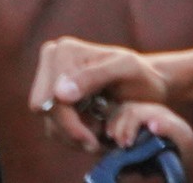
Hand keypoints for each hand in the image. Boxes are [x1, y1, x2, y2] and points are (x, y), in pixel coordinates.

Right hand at [31, 38, 168, 150]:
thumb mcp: (125, 70)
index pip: (51, 96)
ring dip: (73, 136)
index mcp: (64, 51)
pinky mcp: (55, 98)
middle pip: (43, 108)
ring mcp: (50, 79)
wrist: (149, 86)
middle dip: (70, 130)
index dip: (69, 122)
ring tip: (100, 135)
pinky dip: (73, 136)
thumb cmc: (141, 76)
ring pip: (47, 120)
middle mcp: (51, 61)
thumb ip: (93, 77)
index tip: (94, 139)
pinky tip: (94, 131)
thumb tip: (59, 94)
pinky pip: (53, 126)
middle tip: (96, 141)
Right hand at [102, 103, 192, 168]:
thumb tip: (151, 124)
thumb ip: (170, 129)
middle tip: (120, 145)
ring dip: (113, 124)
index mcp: (158, 111)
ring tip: (112, 138)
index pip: (137, 113)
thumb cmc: (185, 145)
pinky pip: (119, 114)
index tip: (128, 145)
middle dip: (119, 127)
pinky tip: (111, 134)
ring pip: (120, 109)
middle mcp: (148, 108)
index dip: (128, 128)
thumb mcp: (183, 137)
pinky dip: (113, 123)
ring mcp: (141, 111)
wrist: (188, 148)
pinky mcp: (137, 117)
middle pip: (126, 110)